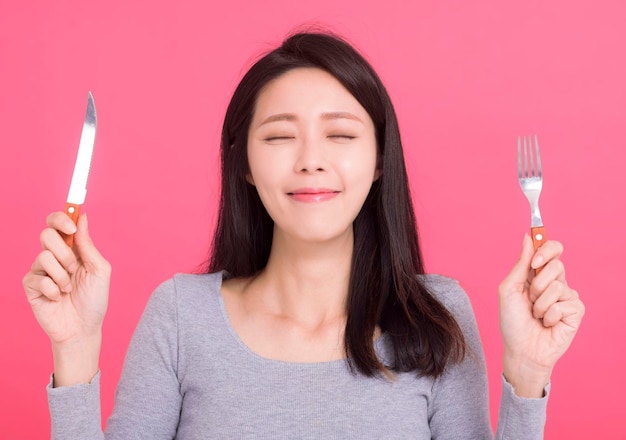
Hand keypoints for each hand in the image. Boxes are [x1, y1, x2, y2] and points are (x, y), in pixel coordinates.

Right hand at [22, 212, 110, 384]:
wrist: (83, 328)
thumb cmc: (94, 300)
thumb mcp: (99, 270)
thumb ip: (89, 245)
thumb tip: (83, 218)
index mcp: (72, 249)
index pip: (58, 223)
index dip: (61, 218)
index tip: (71, 226)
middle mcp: (54, 256)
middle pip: (47, 234)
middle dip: (64, 252)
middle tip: (74, 269)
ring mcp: (40, 270)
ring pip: (43, 256)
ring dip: (61, 275)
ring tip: (68, 289)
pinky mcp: (31, 286)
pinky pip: (38, 278)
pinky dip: (53, 289)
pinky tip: (57, 298)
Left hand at [498, 234, 584, 396]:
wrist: (521, 349)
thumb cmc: (512, 321)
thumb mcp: (509, 289)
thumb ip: (521, 264)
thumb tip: (528, 237)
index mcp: (538, 274)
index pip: (552, 249)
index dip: (547, 249)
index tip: (535, 261)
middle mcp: (555, 282)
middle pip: (556, 264)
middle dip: (537, 283)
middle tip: (530, 299)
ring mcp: (567, 296)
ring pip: (558, 286)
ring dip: (540, 303)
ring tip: (536, 315)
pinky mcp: (576, 311)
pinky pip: (563, 304)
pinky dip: (549, 315)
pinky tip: (547, 324)